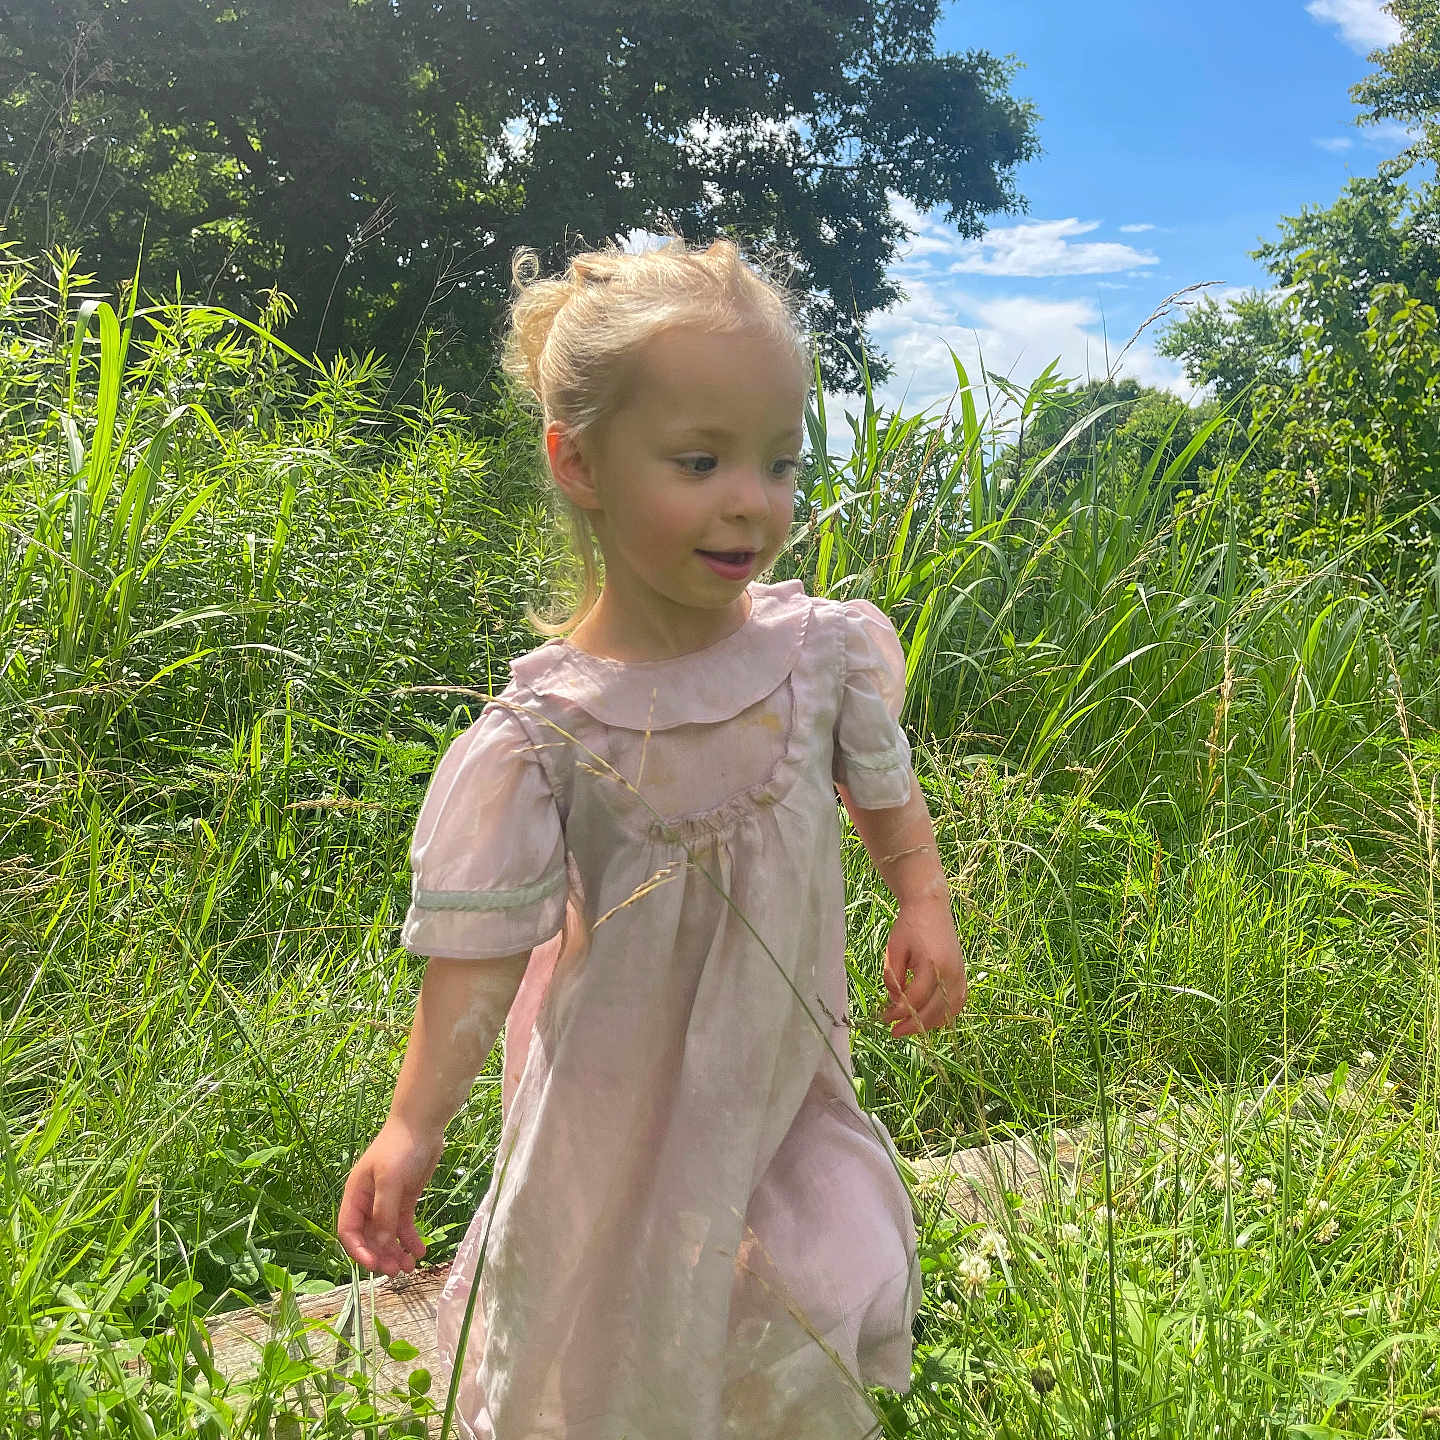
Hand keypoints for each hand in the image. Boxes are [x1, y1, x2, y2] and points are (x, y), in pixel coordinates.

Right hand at [337, 1120, 443, 1276]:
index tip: (374, 1266)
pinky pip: (404, 1226)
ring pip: (387, 1235)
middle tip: (397, 1272)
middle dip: (381, 1256)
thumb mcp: (390, 1179)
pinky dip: (410, 1240)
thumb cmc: (400, 1148)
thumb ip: (384, 1213)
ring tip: (410, 1267)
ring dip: (396, 1252)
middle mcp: (368, 1202)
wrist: (423, 1125)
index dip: (359, 1251)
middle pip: (369, 1238)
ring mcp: (387, 1202)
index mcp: (356, 1195)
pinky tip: (420, 1251)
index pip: (349, 1231)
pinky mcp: (405, 1200)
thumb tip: (379, 1244)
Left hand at [880, 896, 966, 1037]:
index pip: (915, 999)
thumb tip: (896, 1001)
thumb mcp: (894, 950)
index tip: (884, 1018)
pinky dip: (944, 1015)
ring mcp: (959, 975)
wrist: (930, 908)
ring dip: (928, 1024)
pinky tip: (928, 1019)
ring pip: (948, 1012)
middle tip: (894, 1031)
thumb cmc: (909, 926)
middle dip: (912, 1025)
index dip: (898, 1013)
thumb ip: (893, 977)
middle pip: (933, 1011)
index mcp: (932, 964)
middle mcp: (950, 972)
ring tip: (909, 1027)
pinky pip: (956, 1004)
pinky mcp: (962, 975)